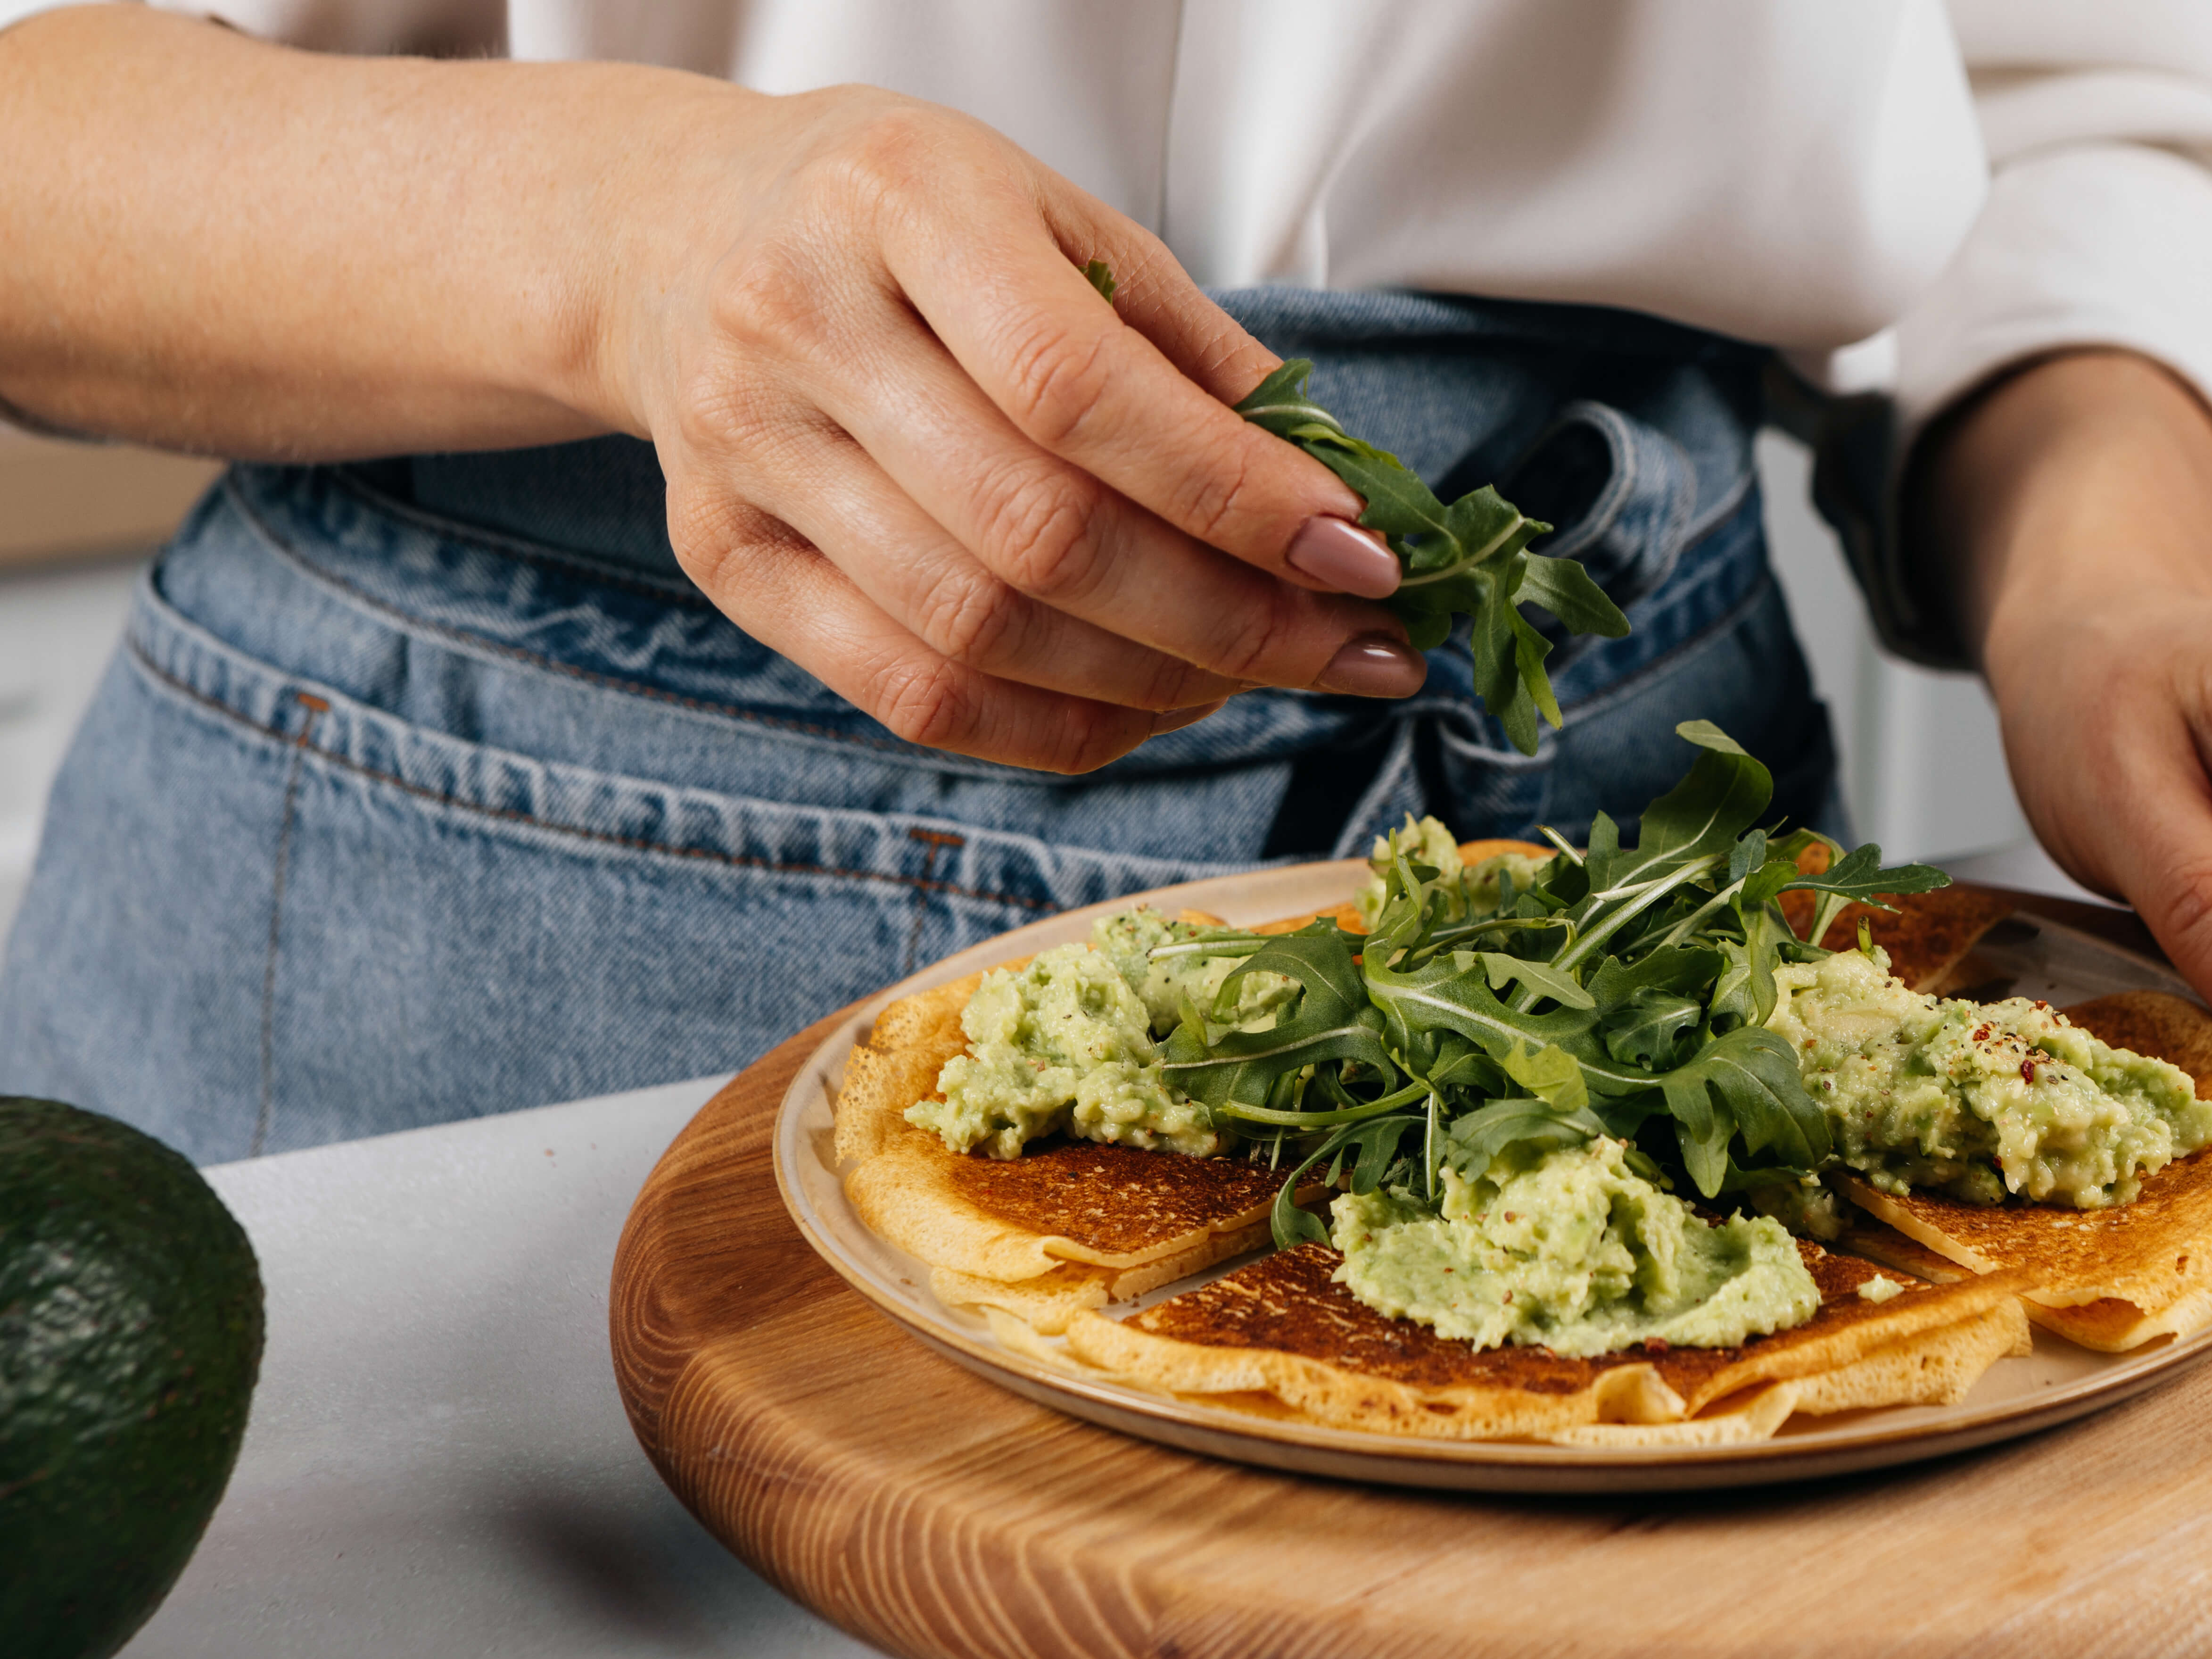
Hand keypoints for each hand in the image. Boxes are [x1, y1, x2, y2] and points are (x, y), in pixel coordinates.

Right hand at [578, 84, 1421, 771]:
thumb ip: (1186, 351)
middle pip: (1037, 534)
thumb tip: (1329, 506)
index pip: (1082, 390)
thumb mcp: (1054, 216)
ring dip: (1155, 683)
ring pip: (980, 632)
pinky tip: (1149, 709)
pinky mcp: (725, 559)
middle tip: (1346, 647)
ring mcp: (746, 452)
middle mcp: (801, 323)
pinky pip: (911, 695)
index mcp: (900, 199)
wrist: (674, 232)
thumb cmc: (904, 221)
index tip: (1359, 555)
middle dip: (1227, 617)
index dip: (1235, 494)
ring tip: (1261, 677)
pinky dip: (1054, 726)